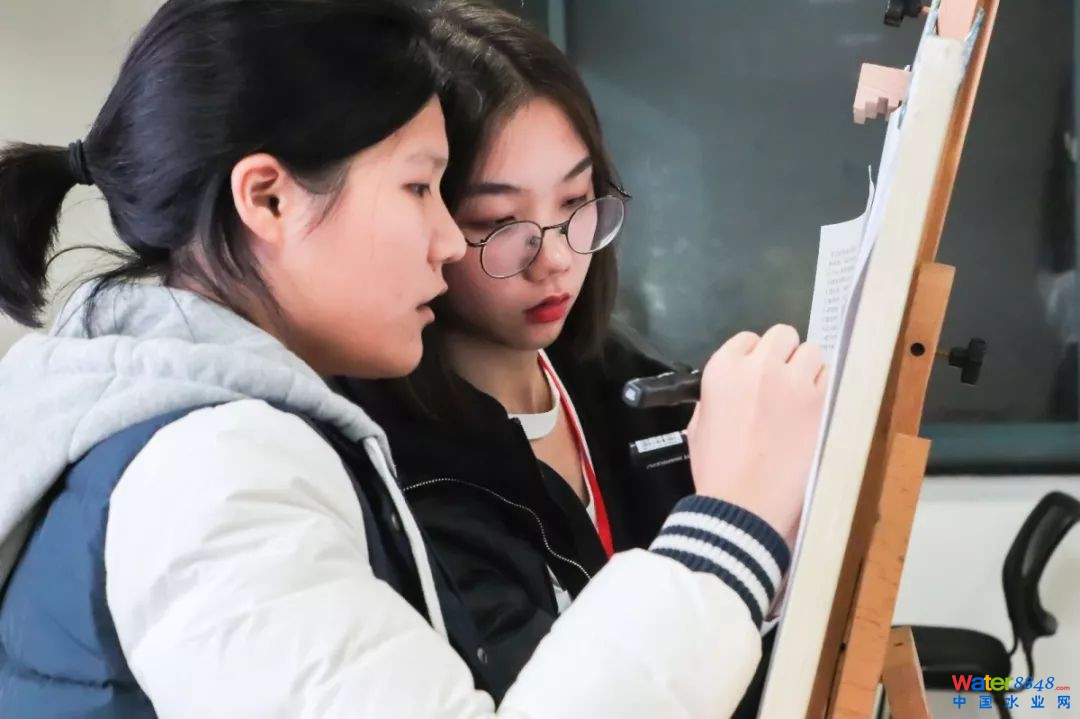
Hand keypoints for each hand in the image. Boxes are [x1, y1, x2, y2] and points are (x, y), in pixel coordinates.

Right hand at [686, 325, 826, 546]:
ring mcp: (794, 382)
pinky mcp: (821, 403)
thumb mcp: (699, 423)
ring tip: (802, 395)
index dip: (754, 358)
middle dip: (783, 355)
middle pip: (783, 335)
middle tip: (782, 382)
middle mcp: (759, 366)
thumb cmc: (715, 469)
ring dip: (807, 368)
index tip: (757, 377)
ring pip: (812, 351)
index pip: (748, 339)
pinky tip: (815, 408)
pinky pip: (830, 377)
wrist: (742, 503)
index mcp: (722, 369)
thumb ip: (717, 395)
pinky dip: (824, 388)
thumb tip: (735, 389)